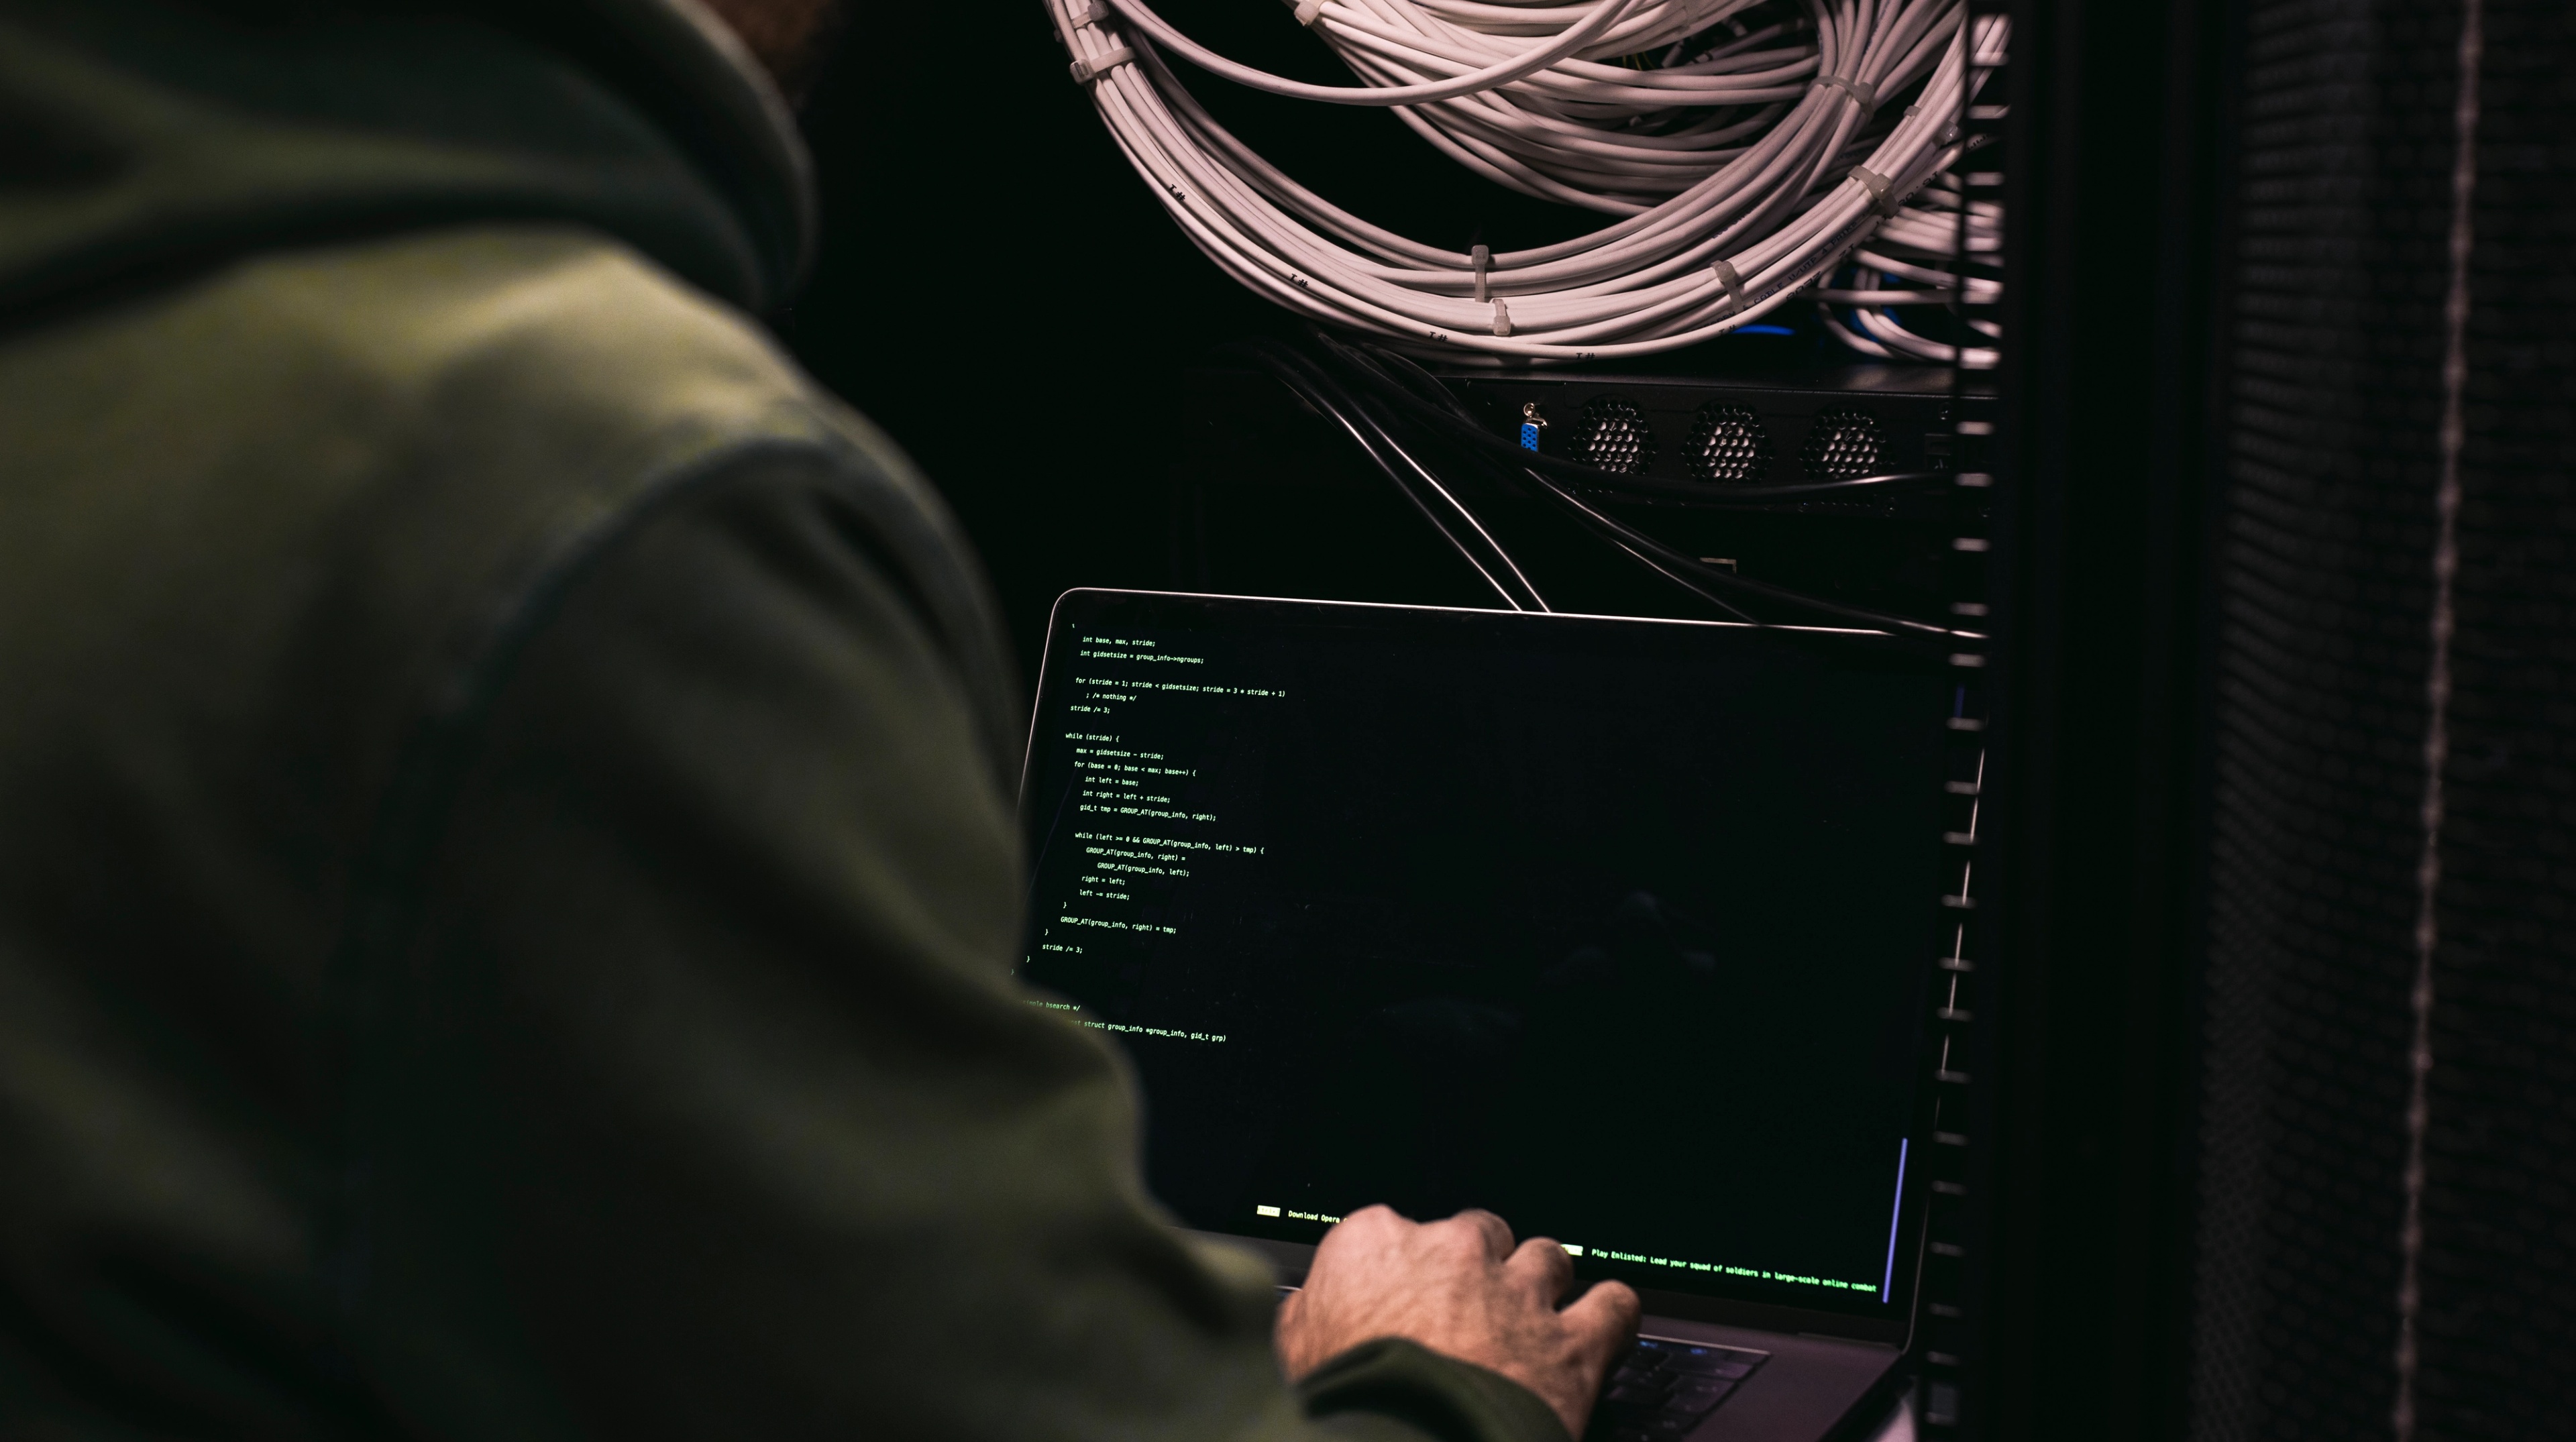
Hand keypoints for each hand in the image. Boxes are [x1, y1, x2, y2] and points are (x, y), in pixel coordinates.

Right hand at [1276, 1205, 1640, 1436]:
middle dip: (1479, 1269)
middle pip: (1478, 1233)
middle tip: (1468, 1317)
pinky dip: (1611, 1315)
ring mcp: (1518, 1291)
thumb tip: (1310, 1311)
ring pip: (1547, 1256)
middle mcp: (1453, 1251)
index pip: (1391, 1231)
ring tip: (1534, 1321)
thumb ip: (1310, 1316)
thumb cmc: (1345, 1401)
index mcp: (1375, 1245)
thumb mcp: (1292, 1353)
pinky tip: (1603, 1328)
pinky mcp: (1571, 1340)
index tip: (1402, 1300)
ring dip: (1544, 1284)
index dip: (1402, 1271)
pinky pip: (1613, 1305)